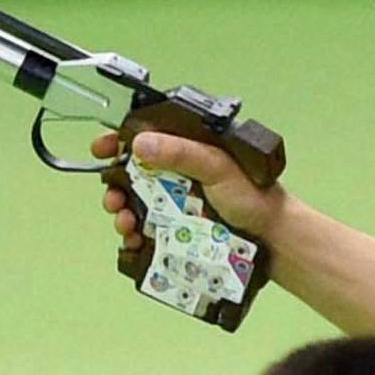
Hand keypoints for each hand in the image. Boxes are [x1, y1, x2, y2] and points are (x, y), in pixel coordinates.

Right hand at [92, 129, 288, 249]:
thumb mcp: (218, 166)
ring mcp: (175, 200)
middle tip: (113, 198)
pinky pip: (145, 229)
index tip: (101, 149)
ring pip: (134, 202)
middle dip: (115, 184)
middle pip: (132, 171)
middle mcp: (178, 171)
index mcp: (189, 146)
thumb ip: (182, 153)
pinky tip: (132, 241)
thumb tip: (140, 143)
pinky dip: (133, 236)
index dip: (119, 139)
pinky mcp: (175, 227)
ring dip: (121, 211)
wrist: (272, 239)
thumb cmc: (255, 195)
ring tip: (124, 223)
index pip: (147, 134)